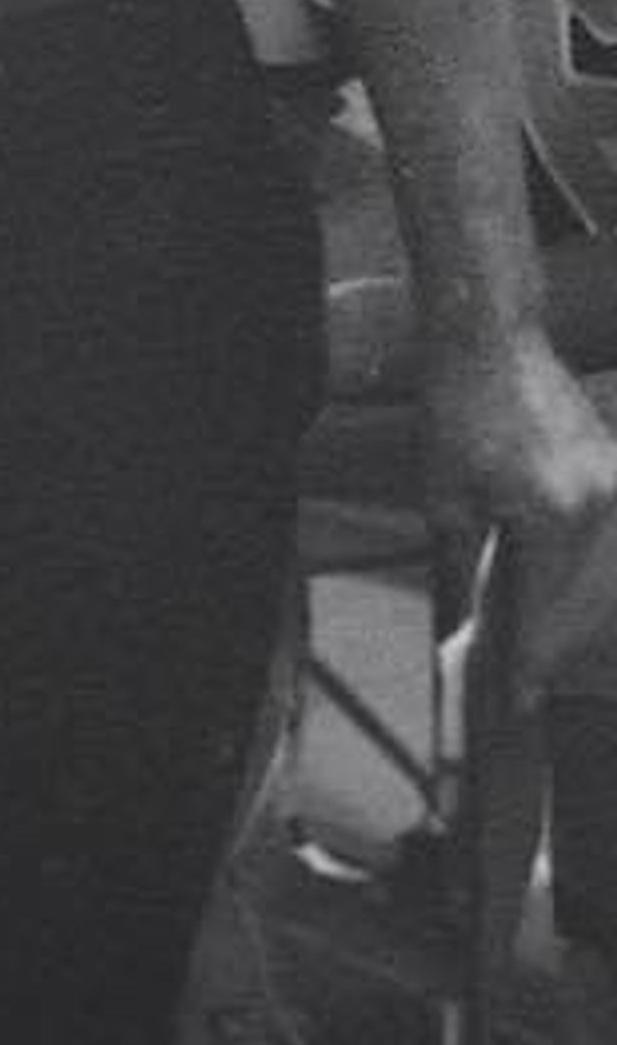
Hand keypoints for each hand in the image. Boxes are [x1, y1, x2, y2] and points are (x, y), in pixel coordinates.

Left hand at [420, 324, 616, 684]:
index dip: (531, 664)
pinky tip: (568, 601)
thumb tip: (469, 628)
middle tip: (526, 685)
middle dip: (558, 650)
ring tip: (543, 650)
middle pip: (590, 608)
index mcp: (555, 515)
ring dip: (580, 621)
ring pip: (610, 584)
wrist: (493, 344)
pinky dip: (593, 582)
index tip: (518, 701)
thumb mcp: (444, 498)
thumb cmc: (458, 413)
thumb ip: (463, 567)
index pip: (546, 613)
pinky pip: (615, 550)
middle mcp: (603, 506)